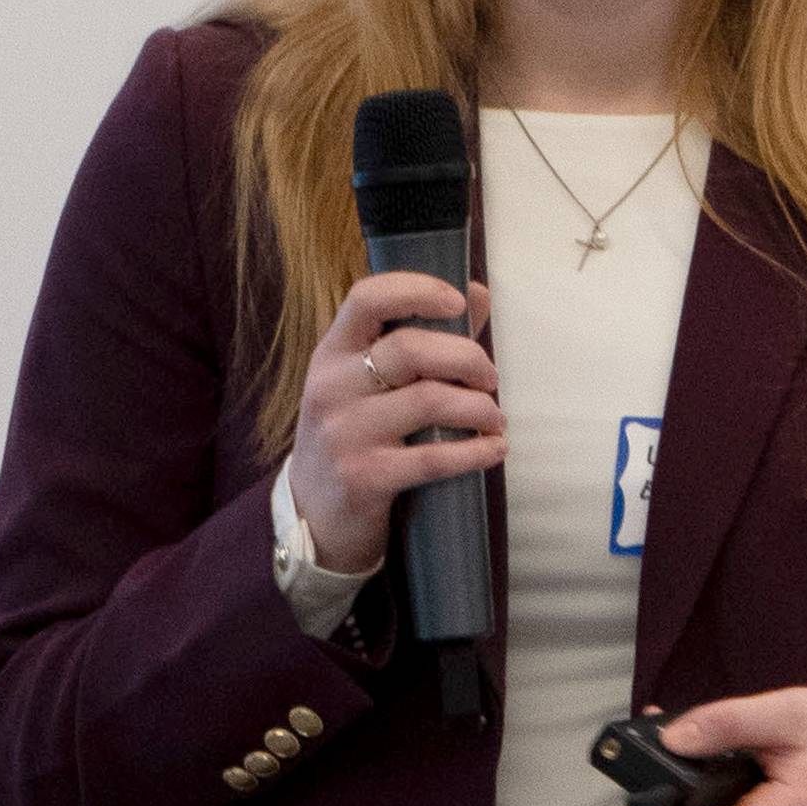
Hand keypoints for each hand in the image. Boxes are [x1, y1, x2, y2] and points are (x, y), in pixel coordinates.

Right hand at [285, 270, 503, 573]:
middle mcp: (331, 387)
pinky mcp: (364, 477)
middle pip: (412, 349)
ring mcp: (344, 433)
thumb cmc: (353, 435)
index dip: (417, 290)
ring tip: (493, 419)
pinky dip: (476, 451)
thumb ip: (421, 336)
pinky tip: (494, 449)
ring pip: (431, 401)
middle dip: (468, 359)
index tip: (456, 301)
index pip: (367, 299)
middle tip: (489, 378)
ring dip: (480, 408)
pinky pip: (435, 457)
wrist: (312, 515)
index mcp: (332, 354)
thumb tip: (477, 293)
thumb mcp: (366, 383)